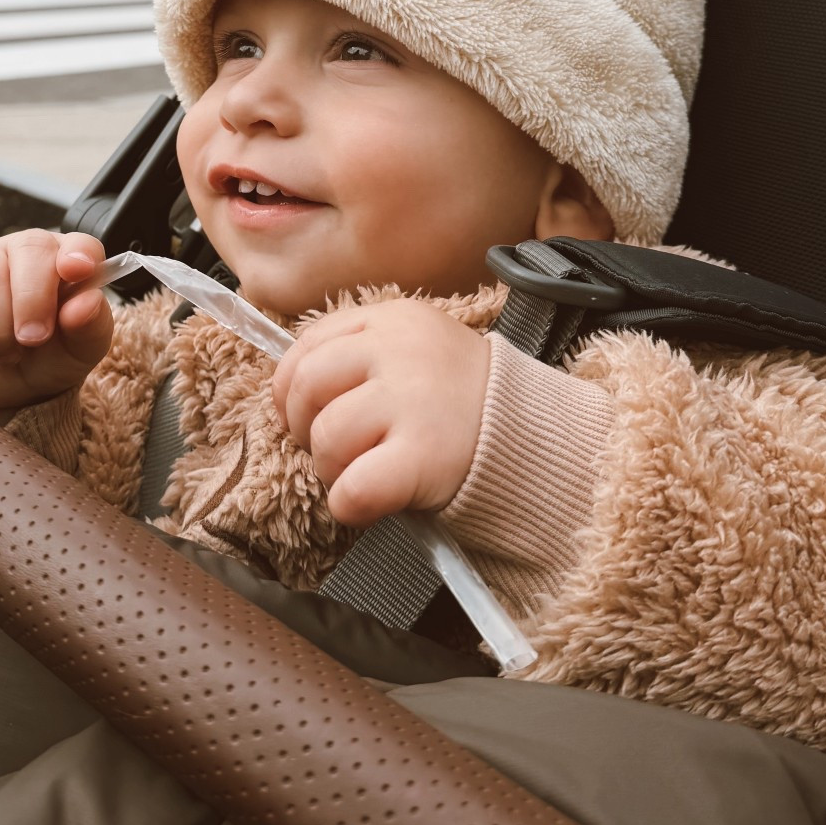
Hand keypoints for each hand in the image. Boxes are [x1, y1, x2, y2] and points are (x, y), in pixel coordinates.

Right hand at [0, 229, 113, 415]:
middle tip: (32, 340)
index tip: (77, 271)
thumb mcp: (77, 353)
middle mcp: (22, 251)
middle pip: (28, 249)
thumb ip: (90, 328)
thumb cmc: (45, 361)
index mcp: (65, 262)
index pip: (79, 244)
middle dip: (32, 301)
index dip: (79, 253)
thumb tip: (87, 302)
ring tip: (5, 353)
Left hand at [272, 300, 490, 527]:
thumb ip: (362, 355)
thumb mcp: (418, 351)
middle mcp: (399, 351)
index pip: (309, 343)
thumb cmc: (464, 403)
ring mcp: (412, 401)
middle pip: (307, 386)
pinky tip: (367, 504)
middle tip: (334, 450)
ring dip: (330, 469)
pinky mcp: (424, 456)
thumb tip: (291, 390)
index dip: (291, 388)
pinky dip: (348, 504)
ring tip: (361, 474)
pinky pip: (354, 487)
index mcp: (394, 320)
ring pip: (327, 437)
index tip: (305, 416)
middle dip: (305, 428)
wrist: (534, 439)